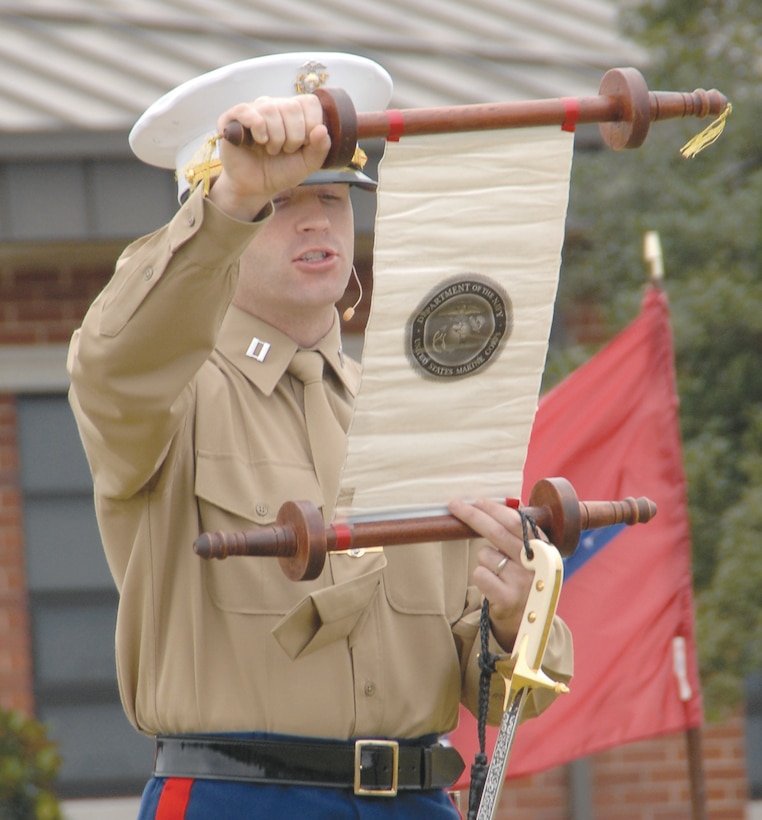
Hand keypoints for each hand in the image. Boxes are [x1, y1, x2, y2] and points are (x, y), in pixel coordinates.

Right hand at [209, 94, 330, 219]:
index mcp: (294, 112)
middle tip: (285, 150)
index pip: (310, 102)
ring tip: (271, 150)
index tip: (305, 145)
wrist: (257, 187)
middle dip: (294, 137)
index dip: (311, 125)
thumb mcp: (308, 164)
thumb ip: (320, 148)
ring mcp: (254, 110)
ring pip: (270, 109)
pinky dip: (258, 129)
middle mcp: (274, 105)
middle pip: (292, 107)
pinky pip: (247, 112)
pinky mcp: (232, 118)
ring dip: (276, 138)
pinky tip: (259, 142)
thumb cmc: (282, 171)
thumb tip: (322, 129)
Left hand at [448, 498, 534, 651]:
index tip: (477, 500)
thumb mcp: (531, 555)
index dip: (495, 509)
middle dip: (473, 515)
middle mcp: (537, 564)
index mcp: (543, 548)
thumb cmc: (524, 579)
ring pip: (485, 554)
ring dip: (484, 559)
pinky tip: (493, 585)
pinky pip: (480, 574)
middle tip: (455, 505)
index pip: (517, 521)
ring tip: (497, 572)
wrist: (527, 620)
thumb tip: (505, 501)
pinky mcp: (508, 598)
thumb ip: (520, 531)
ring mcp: (523, 582)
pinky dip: (480, 576)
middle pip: (497, 532)